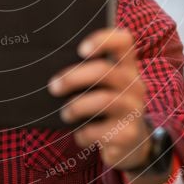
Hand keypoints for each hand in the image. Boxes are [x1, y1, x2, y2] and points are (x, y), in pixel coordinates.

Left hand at [48, 27, 152, 171]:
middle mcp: (134, 84)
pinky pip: (101, 130)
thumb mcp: (102, 86)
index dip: (102, 40)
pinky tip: (79, 135)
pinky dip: (85, 133)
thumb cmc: (104, 106)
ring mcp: (134, 109)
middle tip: (53, 86)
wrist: (129, 143)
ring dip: (77, 106)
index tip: (80, 50)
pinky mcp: (129, 134)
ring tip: (65, 113)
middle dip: (73, 78)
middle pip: (104, 71)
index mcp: (126, 66)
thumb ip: (86, 73)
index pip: (123, 41)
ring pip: (104, 99)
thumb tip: (48, 66)